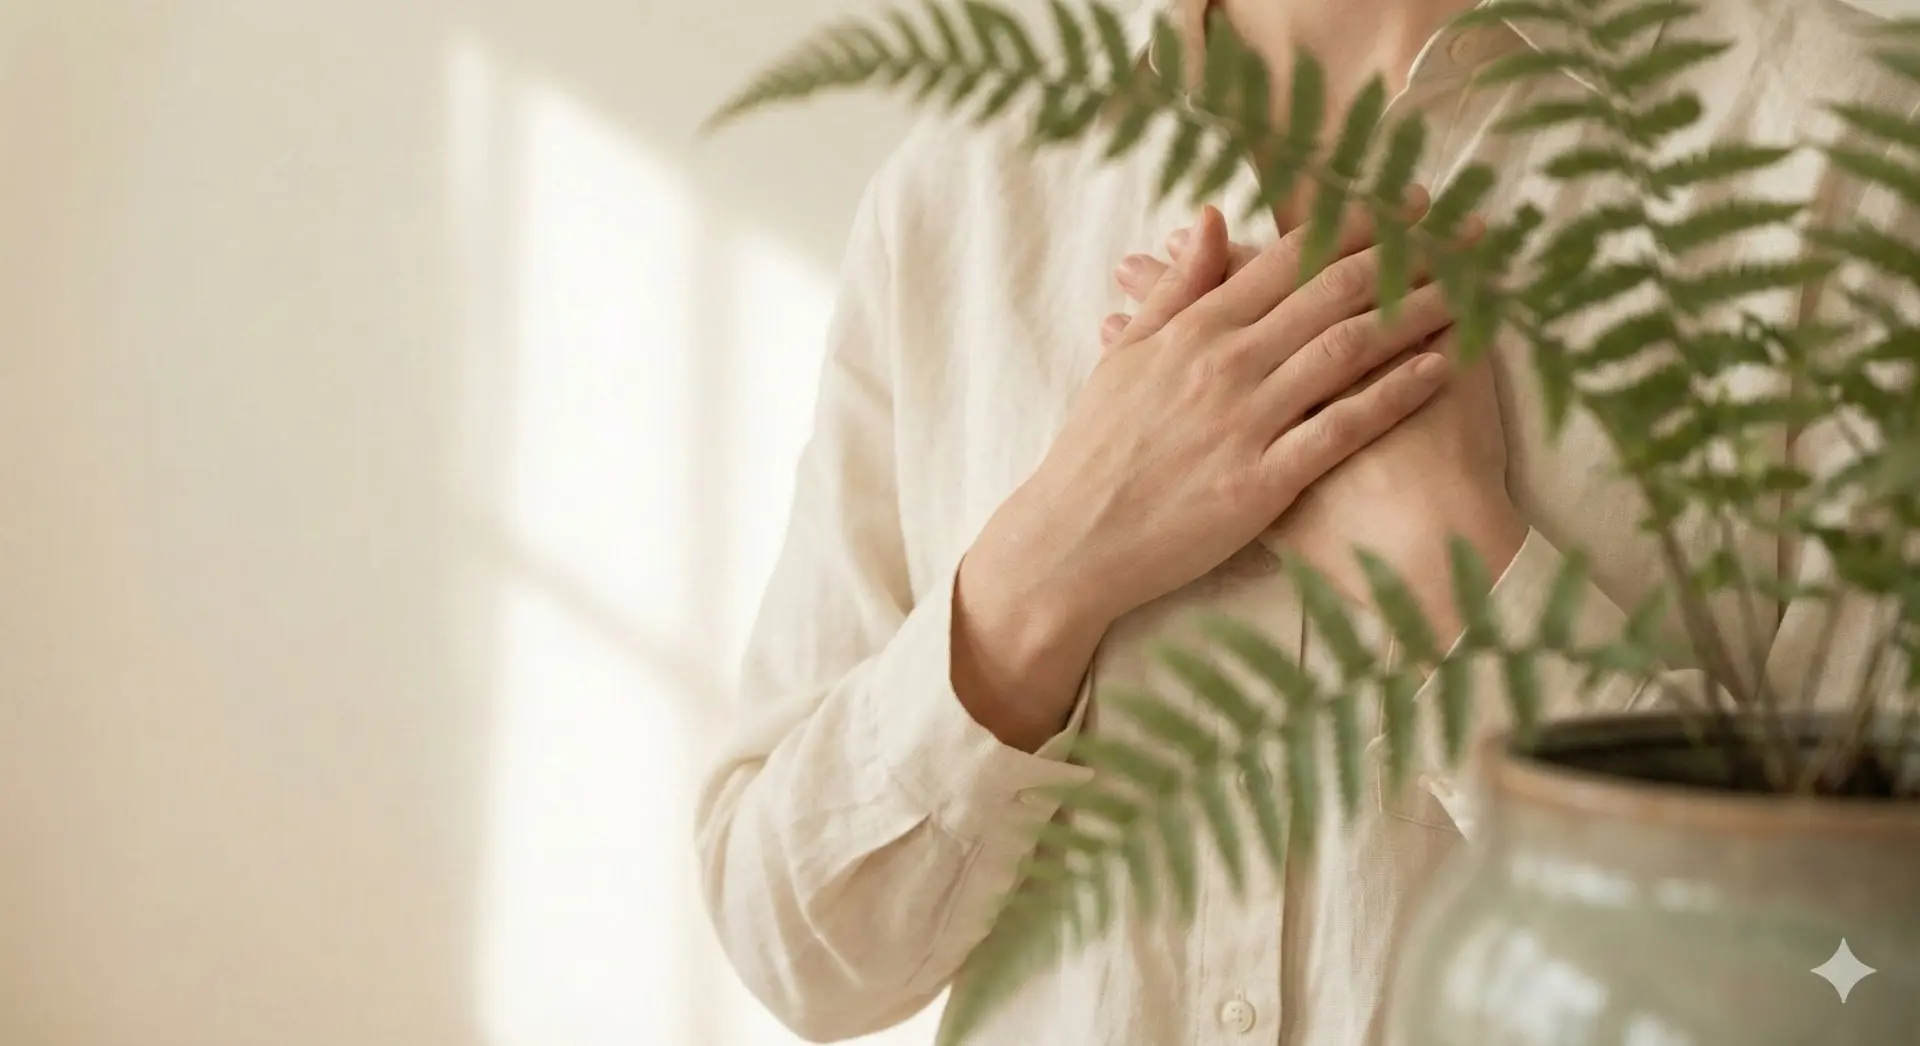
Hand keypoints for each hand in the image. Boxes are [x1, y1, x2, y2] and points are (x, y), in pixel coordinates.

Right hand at [951, 205, 1454, 748]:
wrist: (1071, 541)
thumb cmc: (1096, 451)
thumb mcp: (1125, 357)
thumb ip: (1175, 288)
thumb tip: (1213, 218)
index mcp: (1193, 329)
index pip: (1285, 257)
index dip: (1353, 223)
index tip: (1404, 200)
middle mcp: (1224, 364)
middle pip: (1330, 292)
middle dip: (1404, 255)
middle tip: (1462, 232)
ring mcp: (1244, 421)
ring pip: (1345, 349)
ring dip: (1415, 314)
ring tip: (1473, 289)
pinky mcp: (1261, 481)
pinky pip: (1341, 428)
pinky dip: (1393, 395)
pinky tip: (1440, 371)